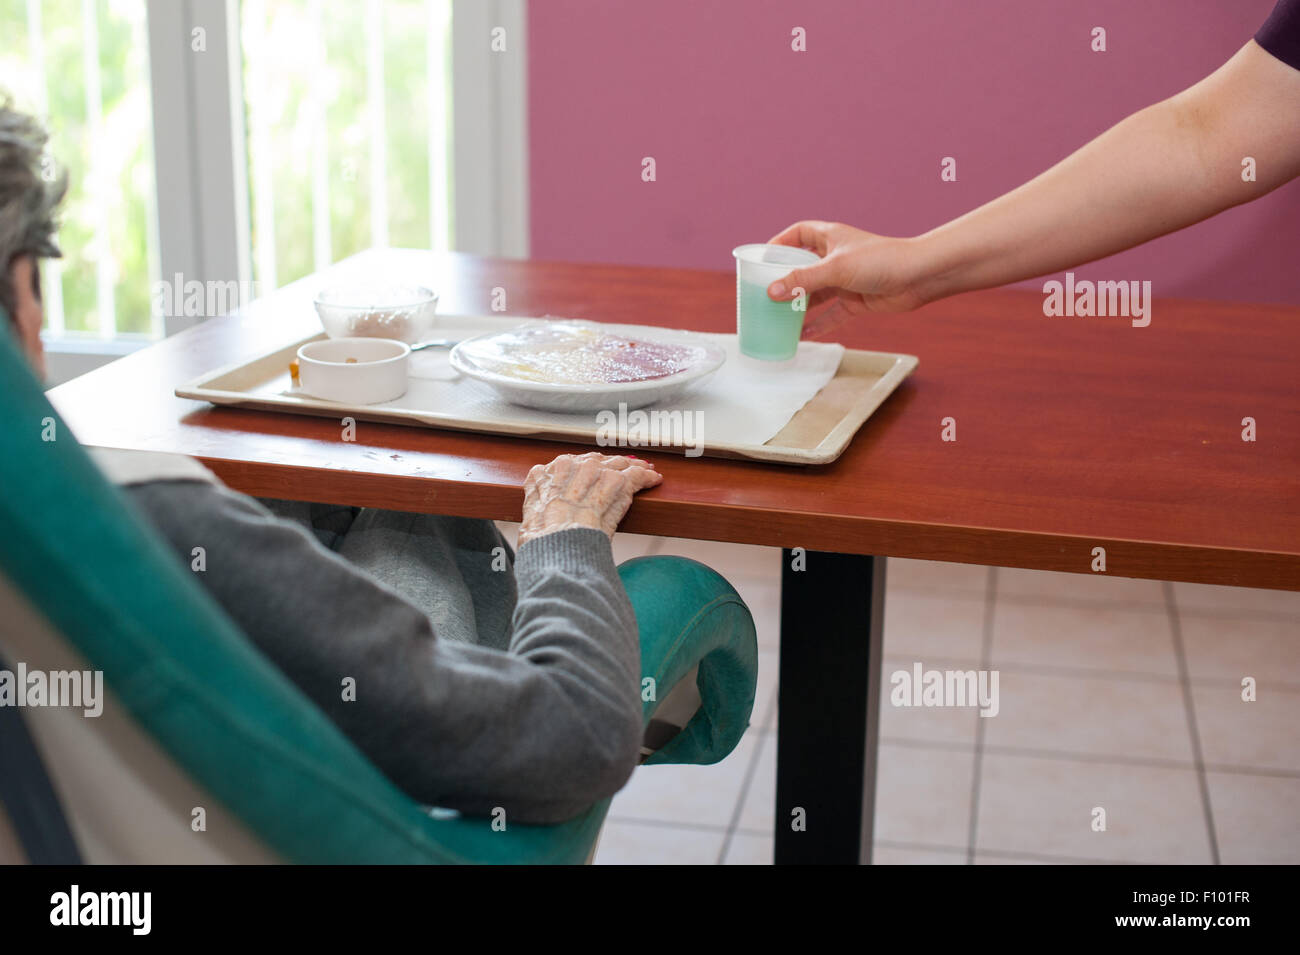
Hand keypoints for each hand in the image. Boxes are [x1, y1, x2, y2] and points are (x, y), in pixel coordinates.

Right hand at [518, 452, 662, 546]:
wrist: (557, 544)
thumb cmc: (544, 538)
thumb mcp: (533, 513)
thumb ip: (542, 500)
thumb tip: (548, 507)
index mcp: (549, 472)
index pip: (575, 464)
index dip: (591, 469)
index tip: (598, 472)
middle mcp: (572, 465)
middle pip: (599, 460)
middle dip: (613, 464)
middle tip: (626, 467)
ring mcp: (595, 471)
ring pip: (619, 465)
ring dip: (634, 468)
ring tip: (646, 471)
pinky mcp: (615, 482)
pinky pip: (636, 475)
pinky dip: (647, 478)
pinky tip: (654, 479)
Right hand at [765, 220, 931, 314]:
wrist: (919, 277)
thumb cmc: (881, 260)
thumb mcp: (835, 268)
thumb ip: (802, 281)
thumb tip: (771, 293)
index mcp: (830, 237)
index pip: (797, 234)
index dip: (779, 243)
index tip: (762, 258)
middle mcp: (835, 257)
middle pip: (802, 267)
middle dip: (784, 280)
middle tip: (763, 294)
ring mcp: (845, 280)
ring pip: (815, 293)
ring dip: (798, 306)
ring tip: (777, 319)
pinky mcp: (855, 300)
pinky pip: (831, 314)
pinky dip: (818, 324)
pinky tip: (803, 336)